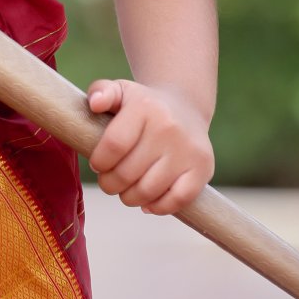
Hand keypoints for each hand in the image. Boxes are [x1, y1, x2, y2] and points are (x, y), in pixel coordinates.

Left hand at [87, 78, 214, 215]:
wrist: (185, 108)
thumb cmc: (142, 106)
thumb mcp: (120, 91)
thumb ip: (101, 92)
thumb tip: (96, 103)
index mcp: (144, 107)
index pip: (114, 145)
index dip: (99, 162)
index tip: (98, 164)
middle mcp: (169, 127)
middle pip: (127, 173)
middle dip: (110, 184)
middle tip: (109, 181)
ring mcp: (188, 149)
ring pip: (148, 190)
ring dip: (130, 198)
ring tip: (125, 190)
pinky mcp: (203, 168)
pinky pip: (177, 200)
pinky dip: (158, 207)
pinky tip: (148, 201)